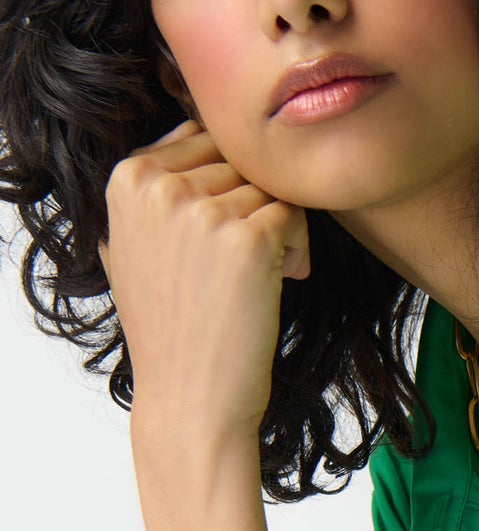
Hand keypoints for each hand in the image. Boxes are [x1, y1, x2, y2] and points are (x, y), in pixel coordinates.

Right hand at [97, 116, 310, 443]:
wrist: (189, 399)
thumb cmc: (171, 329)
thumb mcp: (133, 246)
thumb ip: (153, 189)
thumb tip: (187, 130)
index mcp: (127, 178)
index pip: (203, 140)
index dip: (226, 185)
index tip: (221, 237)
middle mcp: (159, 186)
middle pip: (239, 162)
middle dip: (254, 204)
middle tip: (248, 261)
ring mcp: (202, 211)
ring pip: (269, 187)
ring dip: (280, 228)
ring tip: (262, 277)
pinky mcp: (247, 239)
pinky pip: (295, 213)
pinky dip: (299, 245)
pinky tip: (286, 280)